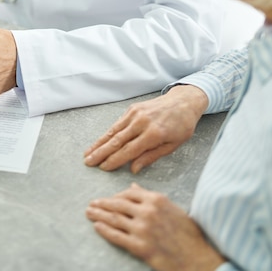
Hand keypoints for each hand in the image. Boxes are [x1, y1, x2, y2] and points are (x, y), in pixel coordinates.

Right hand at [84, 85, 208, 172]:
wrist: (183, 101)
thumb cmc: (181, 126)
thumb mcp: (173, 145)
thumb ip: (151, 156)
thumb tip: (133, 169)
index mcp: (154, 133)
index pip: (129, 150)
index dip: (115, 160)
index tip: (103, 168)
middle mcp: (142, 122)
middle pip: (117, 140)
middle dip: (101, 153)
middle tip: (88, 162)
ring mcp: (135, 113)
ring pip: (113, 131)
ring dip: (99, 143)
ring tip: (87, 154)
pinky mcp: (132, 108)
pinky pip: (117, 124)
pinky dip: (106, 133)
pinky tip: (99, 141)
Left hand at [86, 183, 225, 270]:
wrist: (197, 257)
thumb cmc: (187, 233)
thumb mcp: (171, 208)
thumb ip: (151, 197)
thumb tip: (133, 186)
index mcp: (156, 199)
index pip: (129, 192)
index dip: (116, 195)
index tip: (109, 198)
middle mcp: (147, 211)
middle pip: (118, 204)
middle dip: (102, 203)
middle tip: (91, 203)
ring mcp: (142, 229)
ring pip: (114, 219)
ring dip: (99, 215)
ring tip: (89, 212)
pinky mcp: (140, 247)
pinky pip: (117, 236)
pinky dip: (104, 230)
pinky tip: (96, 226)